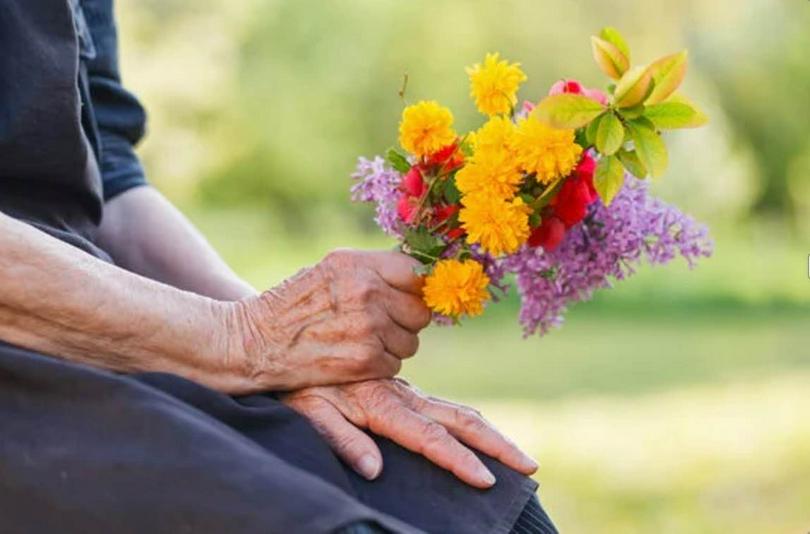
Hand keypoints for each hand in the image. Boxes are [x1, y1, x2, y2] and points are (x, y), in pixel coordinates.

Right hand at [229, 250, 431, 390]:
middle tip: (379, 325)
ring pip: (411, 342)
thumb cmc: (292, 306)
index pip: (414, 272)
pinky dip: (378, 367)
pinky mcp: (365, 360)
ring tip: (359, 341)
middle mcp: (366, 290)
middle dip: (405, 321)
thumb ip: (373, 271)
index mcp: (357, 264)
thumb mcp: (329, 270)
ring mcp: (368, 326)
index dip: (414, 288)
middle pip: (419, 311)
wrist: (254, 342)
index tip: (406, 298)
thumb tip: (420, 276)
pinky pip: (395, 366)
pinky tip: (352, 359)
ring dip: (392, 347)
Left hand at [281, 378, 537, 488]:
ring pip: (455, 410)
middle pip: (457, 420)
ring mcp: (402, 390)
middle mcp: (399, 394)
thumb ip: (341, 438)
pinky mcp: (399, 388)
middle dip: (494, 444)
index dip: (458, 460)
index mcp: (380, 403)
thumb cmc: (295, 380)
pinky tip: (481, 432)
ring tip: (518, 455)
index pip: (428, 436)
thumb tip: (375, 470)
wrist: (289, 339)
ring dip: (489, 432)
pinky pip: (441, 404)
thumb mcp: (310, 410)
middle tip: (528, 466)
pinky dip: (469, 419)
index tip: (488, 480)